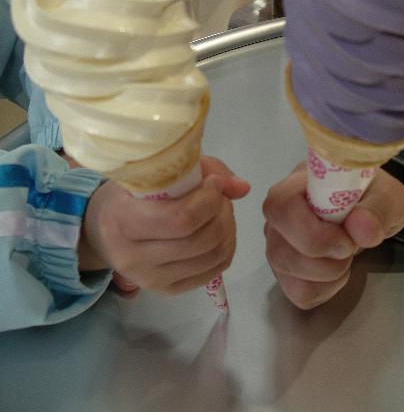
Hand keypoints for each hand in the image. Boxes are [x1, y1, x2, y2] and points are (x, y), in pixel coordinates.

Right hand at [78, 157, 249, 294]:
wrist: (101, 230)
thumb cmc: (128, 194)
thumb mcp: (153, 173)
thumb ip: (199, 172)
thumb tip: (242, 187)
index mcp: (123, 222)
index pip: (180, 220)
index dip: (207, 199)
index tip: (213, 182)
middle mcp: (133, 258)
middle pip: (199, 240)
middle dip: (221, 212)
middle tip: (220, 196)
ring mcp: (150, 280)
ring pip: (210, 257)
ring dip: (227, 229)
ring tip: (221, 211)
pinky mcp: (167, 291)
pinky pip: (212, 271)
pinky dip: (226, 248)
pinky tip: (219, 231)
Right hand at [263, 162, 403, 309]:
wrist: (367, 211)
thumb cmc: (369, 196)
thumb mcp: (387, 195)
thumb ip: (378, 208)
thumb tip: (361, 229)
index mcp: (296, 185)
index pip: (280, 207)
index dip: (313, 232)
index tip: (348, 239)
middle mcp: (279, 214)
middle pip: (280, 250)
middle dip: (324, 260)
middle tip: (351, 247)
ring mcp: (277, 242)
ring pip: (287, 272)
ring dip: (327, 273)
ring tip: (346, 255)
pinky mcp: (285, 269)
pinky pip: (297, 291)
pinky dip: (324, 288)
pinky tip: (337, 268)